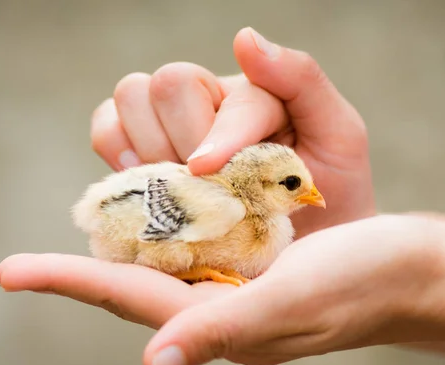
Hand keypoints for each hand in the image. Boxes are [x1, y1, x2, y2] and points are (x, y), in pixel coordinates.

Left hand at [0, 216, 444, 364]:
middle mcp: (222, 307)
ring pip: (161, 267)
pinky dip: (166, 231)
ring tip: (75, 238)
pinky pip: (197, 248)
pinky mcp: (259, 262)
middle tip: (27, 268)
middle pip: (133, 290)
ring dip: (115, 253)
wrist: (413, 268)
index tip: (10, 271)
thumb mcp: (293, 300)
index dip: (69, 282)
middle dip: (79, 275)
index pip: (128, 299)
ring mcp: (239, 285)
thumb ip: (223, 328)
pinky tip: (151, 215)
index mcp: (222, 321)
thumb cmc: (363, 282)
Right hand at [91, 27, 374, 238]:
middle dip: (185, 141)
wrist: (308, 247)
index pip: (227, 96)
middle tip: (213, 187)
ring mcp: (172, 123)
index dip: (217, 135)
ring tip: (183, 189)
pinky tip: (149, 182)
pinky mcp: (143, 152)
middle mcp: (208, 100)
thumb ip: (300, 79)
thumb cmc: (329, 191)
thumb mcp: (338, 135)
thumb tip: (244, 36)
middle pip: (166, 84)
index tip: (207, 169)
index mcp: (254, 91)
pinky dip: (117, 153)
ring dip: (151, 149)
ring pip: (130, 98)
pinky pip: (106, 129)